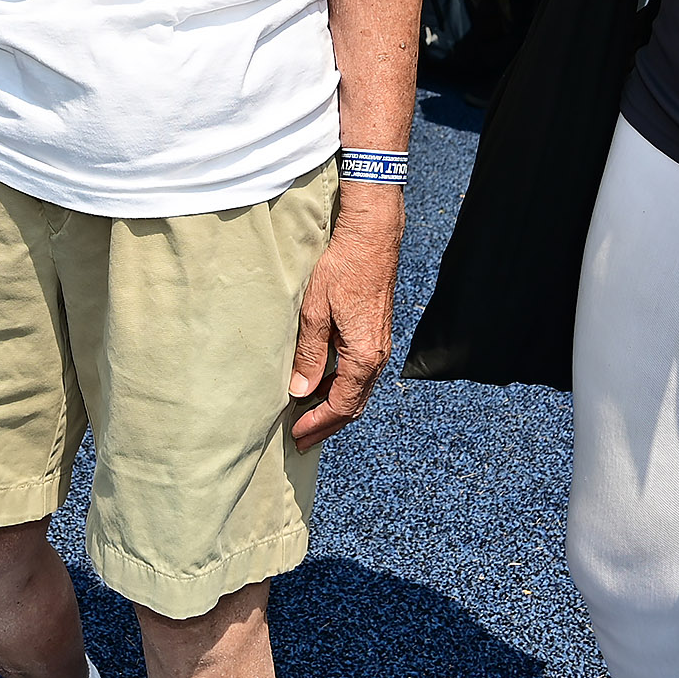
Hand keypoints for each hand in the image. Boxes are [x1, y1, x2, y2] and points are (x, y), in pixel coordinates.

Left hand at [288, 190, 404, 447]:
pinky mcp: (377, 336)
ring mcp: (380, 346)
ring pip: (359, 391)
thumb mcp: (315, 312)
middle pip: (354, 405)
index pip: (341, 405)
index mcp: (363, 356)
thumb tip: (300, 390)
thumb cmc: (342, 269)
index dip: (318, 423)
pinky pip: (361, 375)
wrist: (372, 239)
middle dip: (328, 425)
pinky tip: (323, 386)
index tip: (298, 435)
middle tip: (303, 439)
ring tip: (310, 418)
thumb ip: (309, 355)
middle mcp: (377, 357)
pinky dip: (343, 388)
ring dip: (336, 408)